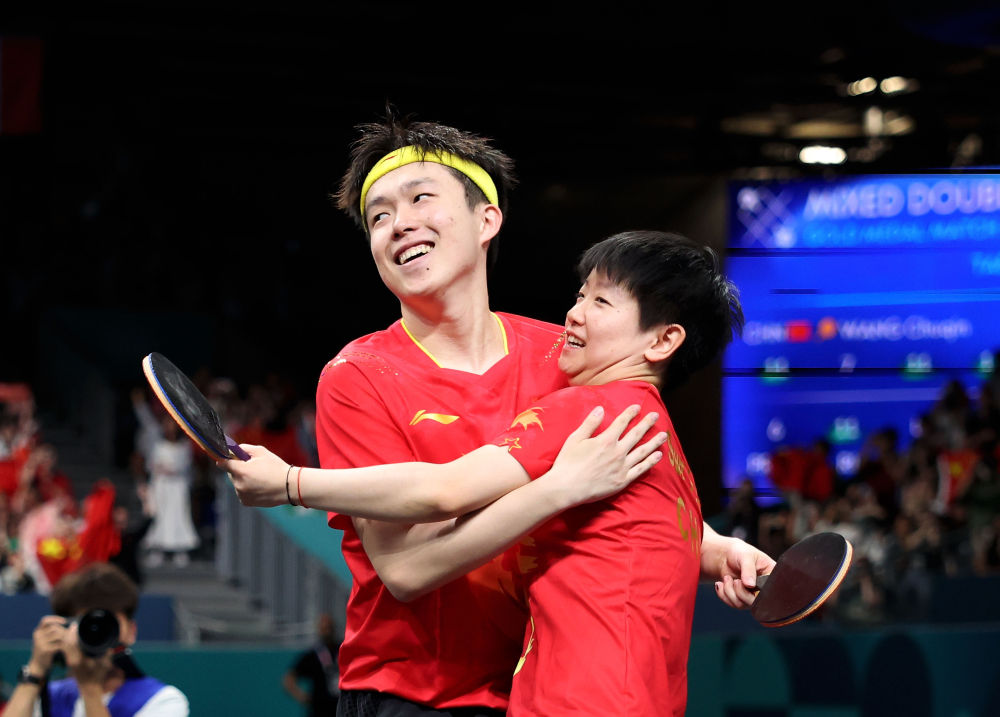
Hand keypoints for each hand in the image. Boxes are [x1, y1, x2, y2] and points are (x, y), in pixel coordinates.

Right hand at [28, 616, 67, 675]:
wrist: (38, 665)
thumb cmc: (45, 650)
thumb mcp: (47, 639)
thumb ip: (56, 631)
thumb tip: (74, 624)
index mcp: (37, 631)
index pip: (45, 620)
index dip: (55, 618)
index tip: (65, 621)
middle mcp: (37, 635)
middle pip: (54, 627)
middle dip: (63, 631)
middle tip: (68, 636)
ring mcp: (40, 642)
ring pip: (58, 635)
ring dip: (65, 638)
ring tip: (66, 642)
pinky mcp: (45, 649)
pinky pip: (59, 644)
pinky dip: (63, 645)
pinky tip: (63, 648)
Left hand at [62, 622, 113, 688]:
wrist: (89, 688)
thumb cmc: (98, 677)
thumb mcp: (104, 666)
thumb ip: (107, 656)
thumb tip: (110, 646)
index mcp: (78, 659)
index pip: (71, 643)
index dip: (72, 633)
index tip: (74, 625)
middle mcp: (72, 660)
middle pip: (67, 643)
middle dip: (69, 633)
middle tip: (73, 624)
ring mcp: (70, 661)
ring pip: (66, 646)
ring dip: (69, 637)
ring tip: (73, 629)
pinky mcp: (71, 662)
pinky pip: (68, 650)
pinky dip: (70, 643)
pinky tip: (74, 638)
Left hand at [218, 444, 290, 506]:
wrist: (289, 486)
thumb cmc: (276, 467)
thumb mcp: (261, 452)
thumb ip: (243, 448)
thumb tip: (232, 450)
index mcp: (241, 470)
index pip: (222, 463)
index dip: (224, 459)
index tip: (225, 457)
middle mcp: (238, 484)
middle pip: (230, 473)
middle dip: (238, 469)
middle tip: (252, 467)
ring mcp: (241, 494)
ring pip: (236, 483)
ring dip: (243, 479)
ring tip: (259, 478)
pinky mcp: (245, 502)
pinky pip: (241, 492)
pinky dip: (247, 488)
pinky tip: (260, 486)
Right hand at [542, 404, 666, 507]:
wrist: (566, 488)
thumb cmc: (567, 463)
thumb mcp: (575, 438)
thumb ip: (590, 423)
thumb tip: (601, 409)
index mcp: (606, 440)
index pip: (622, 423)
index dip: (630, 413)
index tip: (638, 407)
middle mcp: (617, 452)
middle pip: (636, 434)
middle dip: (647, 423)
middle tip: (656, 416)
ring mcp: (622, 467)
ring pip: (643, 451)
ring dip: (654, 442)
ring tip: (664, 435)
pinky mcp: (623, 480)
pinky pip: (640, 469)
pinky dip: (651, 462)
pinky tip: (658, 456)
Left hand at [701, 528, 775, 608]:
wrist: (725, 555)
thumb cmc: (740, 552)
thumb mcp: (746, 556)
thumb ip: (749, 569)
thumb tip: (750, 585)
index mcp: (771, 576)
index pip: (771, 591)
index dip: (759, 592)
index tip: (747, 584)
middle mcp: (764, 588)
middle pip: (755, 602)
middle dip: (740, 592)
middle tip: (735, 580)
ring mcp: (752, 595)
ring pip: (742, 604)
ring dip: (730, 591)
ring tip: (727, 578)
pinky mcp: (741, 599)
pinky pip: (732, 604)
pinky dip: (723, 594)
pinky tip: (721, 584)